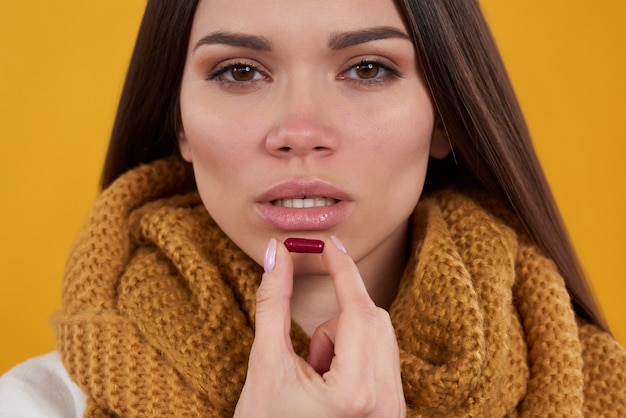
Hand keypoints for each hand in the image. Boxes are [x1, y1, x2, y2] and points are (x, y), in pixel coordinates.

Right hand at [233, 237, 405, 417]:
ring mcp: (393, 411)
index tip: (329, 244)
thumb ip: (273, 304)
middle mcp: (386, 405)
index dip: (342, 269)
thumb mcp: (265, 364)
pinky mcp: (392, 412)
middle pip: (373, 318)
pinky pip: (382, 357)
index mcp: (355, 394)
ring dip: (344, 339)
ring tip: (316, 375)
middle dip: (337, 320)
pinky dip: (354, 355)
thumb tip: (278, 256)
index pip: (358, 310)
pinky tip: (330, 385)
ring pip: (379, 335)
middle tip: (308, 352)